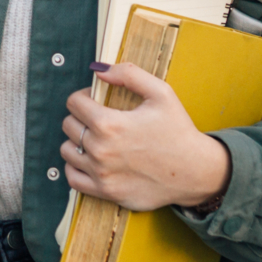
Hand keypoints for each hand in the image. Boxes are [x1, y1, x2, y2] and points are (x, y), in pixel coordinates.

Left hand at [60, 62, 229, 211]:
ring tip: (96, 139)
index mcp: (109, 124)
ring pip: (67, 150)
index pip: (73, 103)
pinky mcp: (106, 192)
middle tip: (99, 119)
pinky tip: (91, 160)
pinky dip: (76, 167)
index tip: (96, 100)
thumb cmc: (178, 130)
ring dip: (77, 142)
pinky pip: (72, 178)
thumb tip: (99, 69)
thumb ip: (128, 74)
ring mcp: (101, 174)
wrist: (195, 171)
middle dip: (80, 117)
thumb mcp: (161, 92)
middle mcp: (100, 150)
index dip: (84, 96)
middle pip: (68, 125)